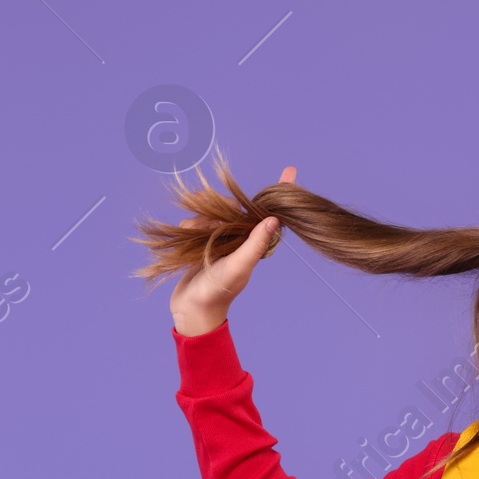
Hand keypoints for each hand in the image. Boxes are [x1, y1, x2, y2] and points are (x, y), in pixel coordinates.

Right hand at [169, 164, 295, 334]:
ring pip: (214, 212)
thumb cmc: (218, 291)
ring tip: (196, 233)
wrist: (192, 308)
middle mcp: (240, 240)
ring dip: (203, 218)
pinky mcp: (204, 242)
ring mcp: (222, 240)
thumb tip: (275, 220)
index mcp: (254, 244)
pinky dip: (192, 225)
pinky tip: (188, 234)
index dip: (281, 192)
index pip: (270, 214)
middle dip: (221, 207)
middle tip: (212, 223)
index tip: (291, 170)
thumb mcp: (238, 266)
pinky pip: (199, 220)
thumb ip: (254, 244)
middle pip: (235, 206)